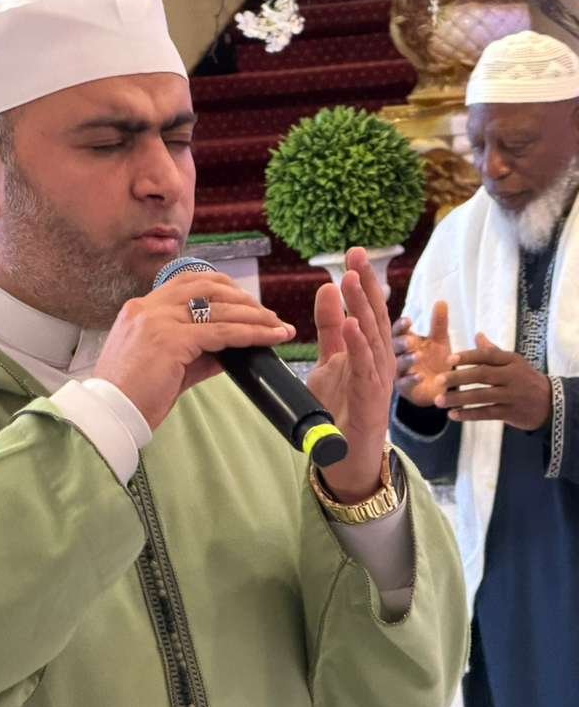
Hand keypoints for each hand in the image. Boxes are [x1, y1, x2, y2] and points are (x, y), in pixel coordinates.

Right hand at [94, 272, 294, 429]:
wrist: (111, 413)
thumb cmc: (133, 395)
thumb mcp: (165, 364)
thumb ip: (195, 351)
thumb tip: (231, 347)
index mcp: (140, 308)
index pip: (187, 282)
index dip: (221, 287)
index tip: (244, 300)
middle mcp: (148, 307)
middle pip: (207, 288)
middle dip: (243, 299)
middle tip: (269, 315)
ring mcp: (158, 321)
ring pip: (219, 310)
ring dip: (254, 316)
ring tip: (278, 327)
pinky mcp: (171, 340)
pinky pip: (221, 332)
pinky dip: (249, 334)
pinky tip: (268, 338)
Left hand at [307, 248, 395, 503]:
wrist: (343, 454)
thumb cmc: (341, 407)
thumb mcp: (330, 360)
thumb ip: (330, 327)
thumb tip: (327, 287)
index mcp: (370, 349)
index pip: (368, 309)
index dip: (363, 281)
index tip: (354, 252)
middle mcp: (379, 360)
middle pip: (375, 317)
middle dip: (366, 285)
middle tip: (356, 254)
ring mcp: (377, 380)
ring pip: (372, 338)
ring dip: (361, 308)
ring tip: (349, 280)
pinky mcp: (371, 399)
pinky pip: (365, 368)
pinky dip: (358, 345)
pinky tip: (351, 325)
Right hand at [391, 302, 453, 406]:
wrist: (439, 387)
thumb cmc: (435, 360)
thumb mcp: (440, 340)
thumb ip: (439, 323)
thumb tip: (441, 301)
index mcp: (405, 341)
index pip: (398, 330)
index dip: (401, 326)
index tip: (409, 321)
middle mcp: (398, 355)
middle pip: (394, 346)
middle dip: (401, 342)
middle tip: (410, 340)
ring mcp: (399, 371)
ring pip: (398, 364)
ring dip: (407, 359)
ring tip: (418, 356)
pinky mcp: (404, 388)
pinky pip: (404, 383)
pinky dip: (411, 379)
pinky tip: (420, 376)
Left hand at [435, 332, 551, 430]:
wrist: (550, 402)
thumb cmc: (523, 378)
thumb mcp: (512, 362)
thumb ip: (492, 351)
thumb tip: (477, 334)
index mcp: (511, 360)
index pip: (487, 356)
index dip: (467, 357)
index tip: (448, 360)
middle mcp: (512, 376)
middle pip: (482, 375)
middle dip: (458, 378)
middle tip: (438, 381)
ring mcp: (513, 395)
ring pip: (482, 396)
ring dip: (459, 398)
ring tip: (439, 400)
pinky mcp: (512, 412)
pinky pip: (487, 413)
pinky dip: (469, 414)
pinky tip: (453, 415)